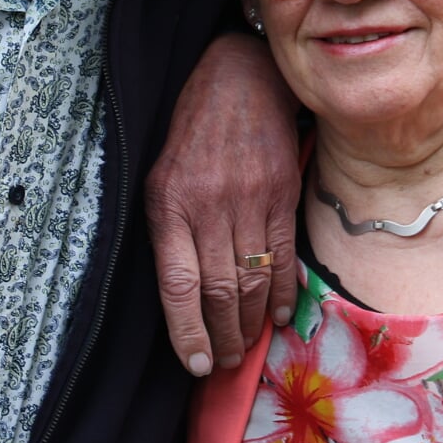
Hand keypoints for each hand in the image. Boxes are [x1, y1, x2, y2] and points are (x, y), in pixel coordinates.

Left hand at [145, 32, 299, 375]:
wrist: (239, 78)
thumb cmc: (191, 133)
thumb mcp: (159, 176)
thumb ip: (168, 230)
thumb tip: (181, 296)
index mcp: (169, 205)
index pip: (178, 284)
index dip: (187, 331)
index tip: (196, 364)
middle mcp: (208, 206)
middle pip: (218, 291)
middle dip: (222, 336)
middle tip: (225, 363)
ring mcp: (248, 200)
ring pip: (251, 280)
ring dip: (249, 324)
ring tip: (245, 348)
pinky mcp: (281, 194)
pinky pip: (284, 256)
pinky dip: (283, 294)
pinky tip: (278, 317)